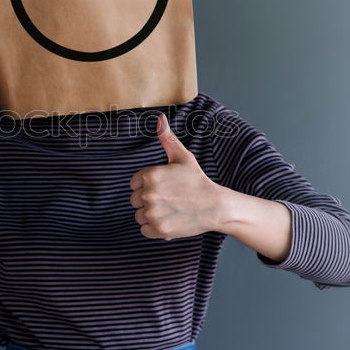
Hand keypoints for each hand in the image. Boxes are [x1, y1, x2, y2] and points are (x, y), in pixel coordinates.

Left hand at [129, 113, 222, 239]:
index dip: (147, 186)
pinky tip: (169, 220)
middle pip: (135, 201)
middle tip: (169, 199)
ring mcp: (154, 213)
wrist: (215, 206)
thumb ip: (167, 139)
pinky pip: (145, 230)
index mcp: (150, 175)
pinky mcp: (159, 229)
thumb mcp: (182, 157)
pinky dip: (155, 229)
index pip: (134, 184)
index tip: (164, 188)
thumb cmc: (197, 180)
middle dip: (149, 201)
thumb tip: (160, 119)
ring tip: (170, 210)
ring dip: (151, 215)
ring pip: (139, 216)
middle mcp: (149, 194)